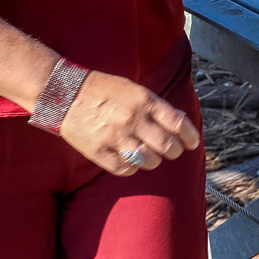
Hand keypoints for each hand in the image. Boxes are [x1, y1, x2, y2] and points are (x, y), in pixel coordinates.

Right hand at [57, 71, 200, 176]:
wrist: (65, 93)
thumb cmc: (103, 89)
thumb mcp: (134, 89)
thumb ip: (156, 105)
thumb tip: (180, 119)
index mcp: (144, 100)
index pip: (177, 123)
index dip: (189, 136)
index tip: (193, 143)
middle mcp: (133, 119)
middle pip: (167, 146)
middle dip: (175, 151)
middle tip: (174, 151)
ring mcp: (115, 137)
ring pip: (148, 161)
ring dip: (155, 161)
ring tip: (152, 157)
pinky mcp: (99, 152)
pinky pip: (125, 169)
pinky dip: (133, 168)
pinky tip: (132, 161)